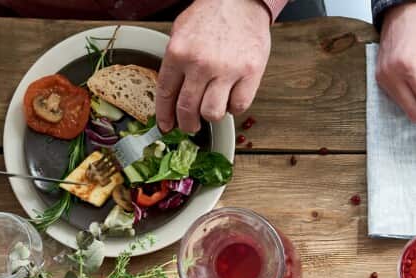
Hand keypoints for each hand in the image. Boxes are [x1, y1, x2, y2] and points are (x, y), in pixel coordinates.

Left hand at [158, 0, 271, 133]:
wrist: (240, 1)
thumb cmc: (212, 15)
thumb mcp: (181, 32)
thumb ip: (174, 62)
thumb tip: (170, 93)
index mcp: (178, 52)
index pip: (166, 93)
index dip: (165, 115)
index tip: (166, 126)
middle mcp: (200, 63)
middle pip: (188, 109)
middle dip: (187, 124)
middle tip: (190, 126)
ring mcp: (226, 70)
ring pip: (212, 113)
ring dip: (211, 115)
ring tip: (212, 107)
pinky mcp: (250, 73)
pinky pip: (238, 106)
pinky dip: (233, 107)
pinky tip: (230, 97)